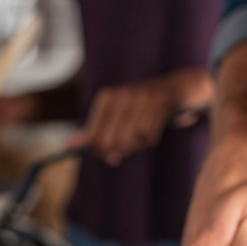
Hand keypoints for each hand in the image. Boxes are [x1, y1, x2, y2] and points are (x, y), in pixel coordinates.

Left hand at [67, 68, 211, 164]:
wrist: (179, 87)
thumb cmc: (143, 106)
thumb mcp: (115, 115)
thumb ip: (93, 132)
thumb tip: (67, 147)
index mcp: (107, 97)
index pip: (94, 137)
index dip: (101, 152)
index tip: (112, 157)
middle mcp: (121, 94)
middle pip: (112, 142)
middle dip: (121, 150)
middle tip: (131, 148)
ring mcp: (141, 96)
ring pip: (132, 140)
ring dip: (139, 145)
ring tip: (145, 135)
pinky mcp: (161, 102)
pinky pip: (149, 136)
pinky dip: (152, 139)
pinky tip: (156, 129)